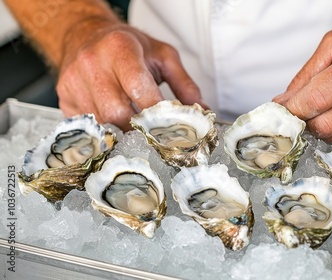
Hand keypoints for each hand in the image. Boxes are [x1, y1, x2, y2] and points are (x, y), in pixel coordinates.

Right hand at [56, 24, 203, 130]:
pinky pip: (87, 124)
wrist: (86, 34)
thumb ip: (184, 84)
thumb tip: (202, 112)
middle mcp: (92, 63)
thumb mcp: (162, 56)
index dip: (155, 112)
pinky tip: (116, 125)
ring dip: (123, 132)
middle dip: (138, 129)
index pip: (138, 87)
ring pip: (101, 123)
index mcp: (120, 48)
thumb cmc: (127, 45)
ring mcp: (74, 81)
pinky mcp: (64, 97)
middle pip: (116, 112)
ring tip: (137, 130)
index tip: (169, 127)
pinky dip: (105, 130)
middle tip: (154, 135)